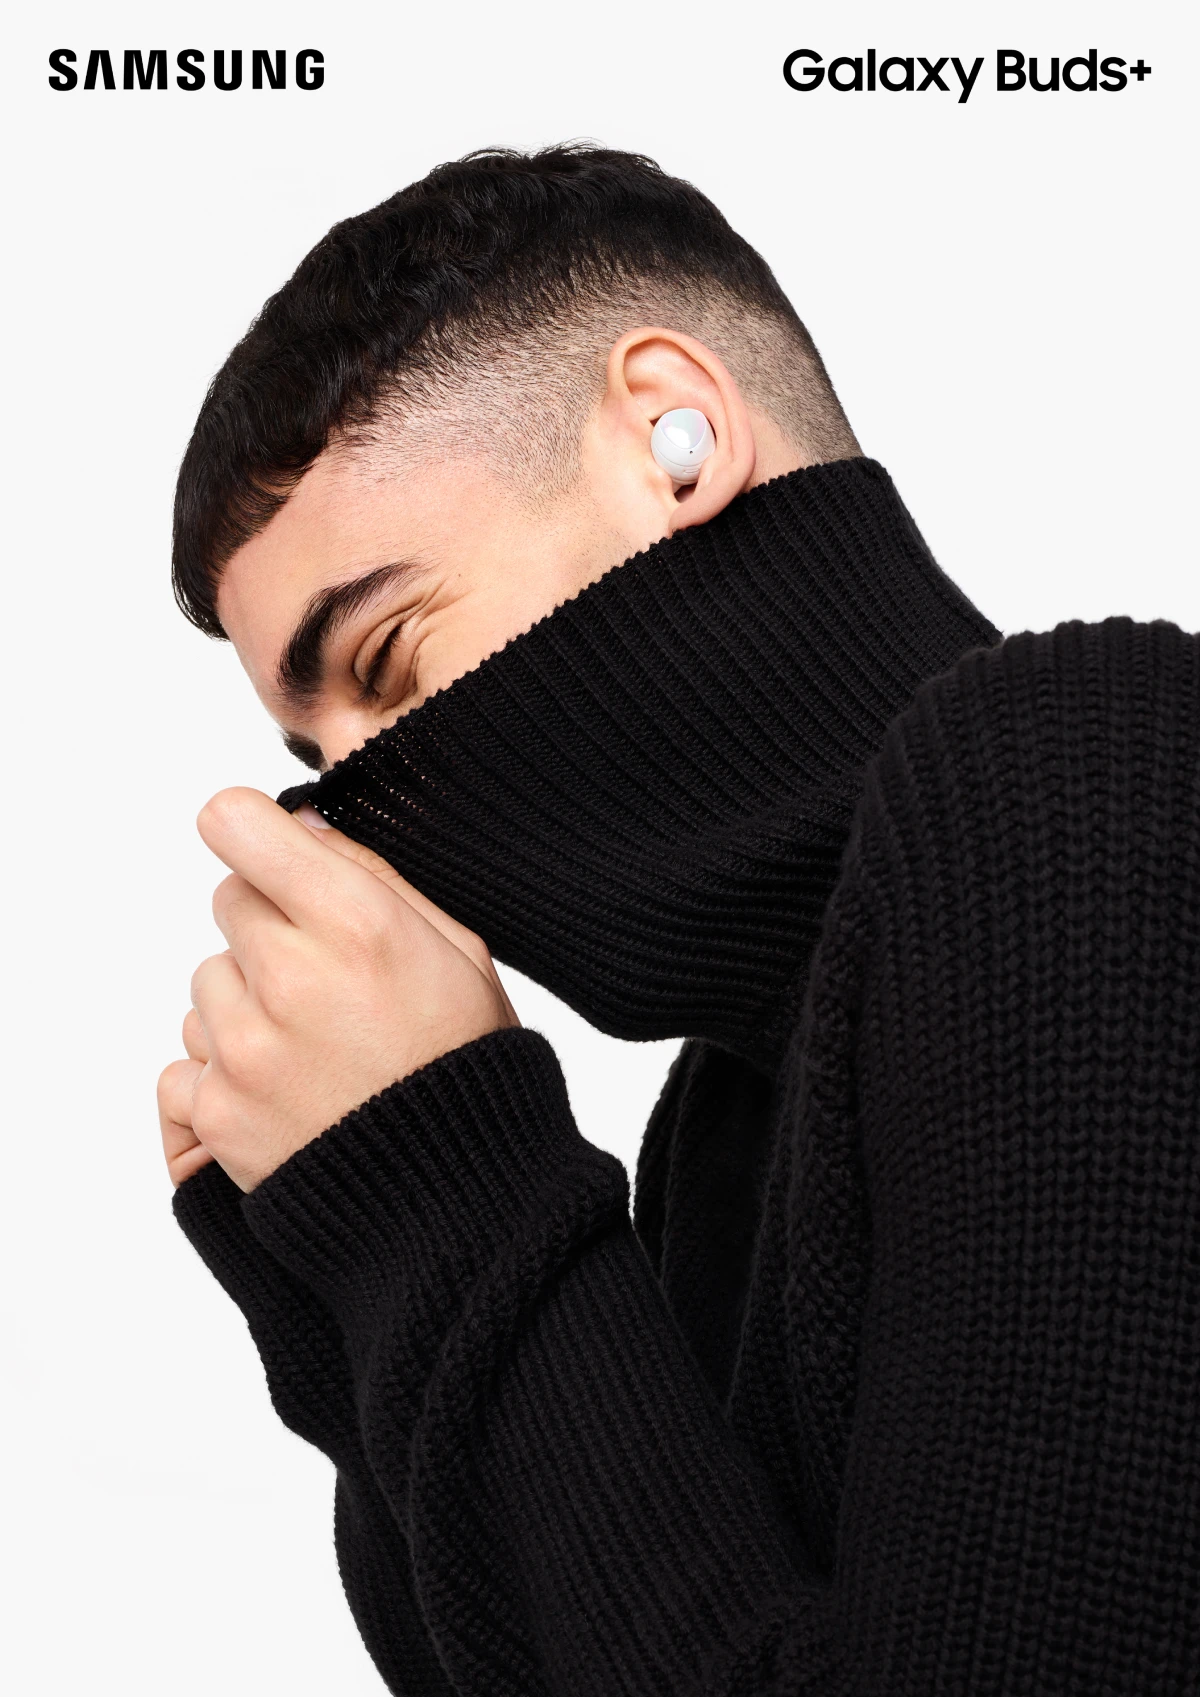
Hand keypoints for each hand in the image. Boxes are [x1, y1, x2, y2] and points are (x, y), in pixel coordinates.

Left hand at [157, 787, 517, 1192]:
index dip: (253, 833)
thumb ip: (372, 875)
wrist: (456, 1199)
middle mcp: (292, 976)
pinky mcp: (215, 1110)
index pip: (234, 824)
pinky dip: (226, 1075)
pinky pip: (188, 1059)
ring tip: (317, 1048)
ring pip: (208, 981)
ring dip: (248, 1003)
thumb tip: (300, 822)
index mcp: (358, 922)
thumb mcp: (457, 950)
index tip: (273, 856)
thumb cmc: (464, 1063)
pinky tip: (289, 1094)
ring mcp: (244, 1047)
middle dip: (272, 926)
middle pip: (228, 900)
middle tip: (330, 980)